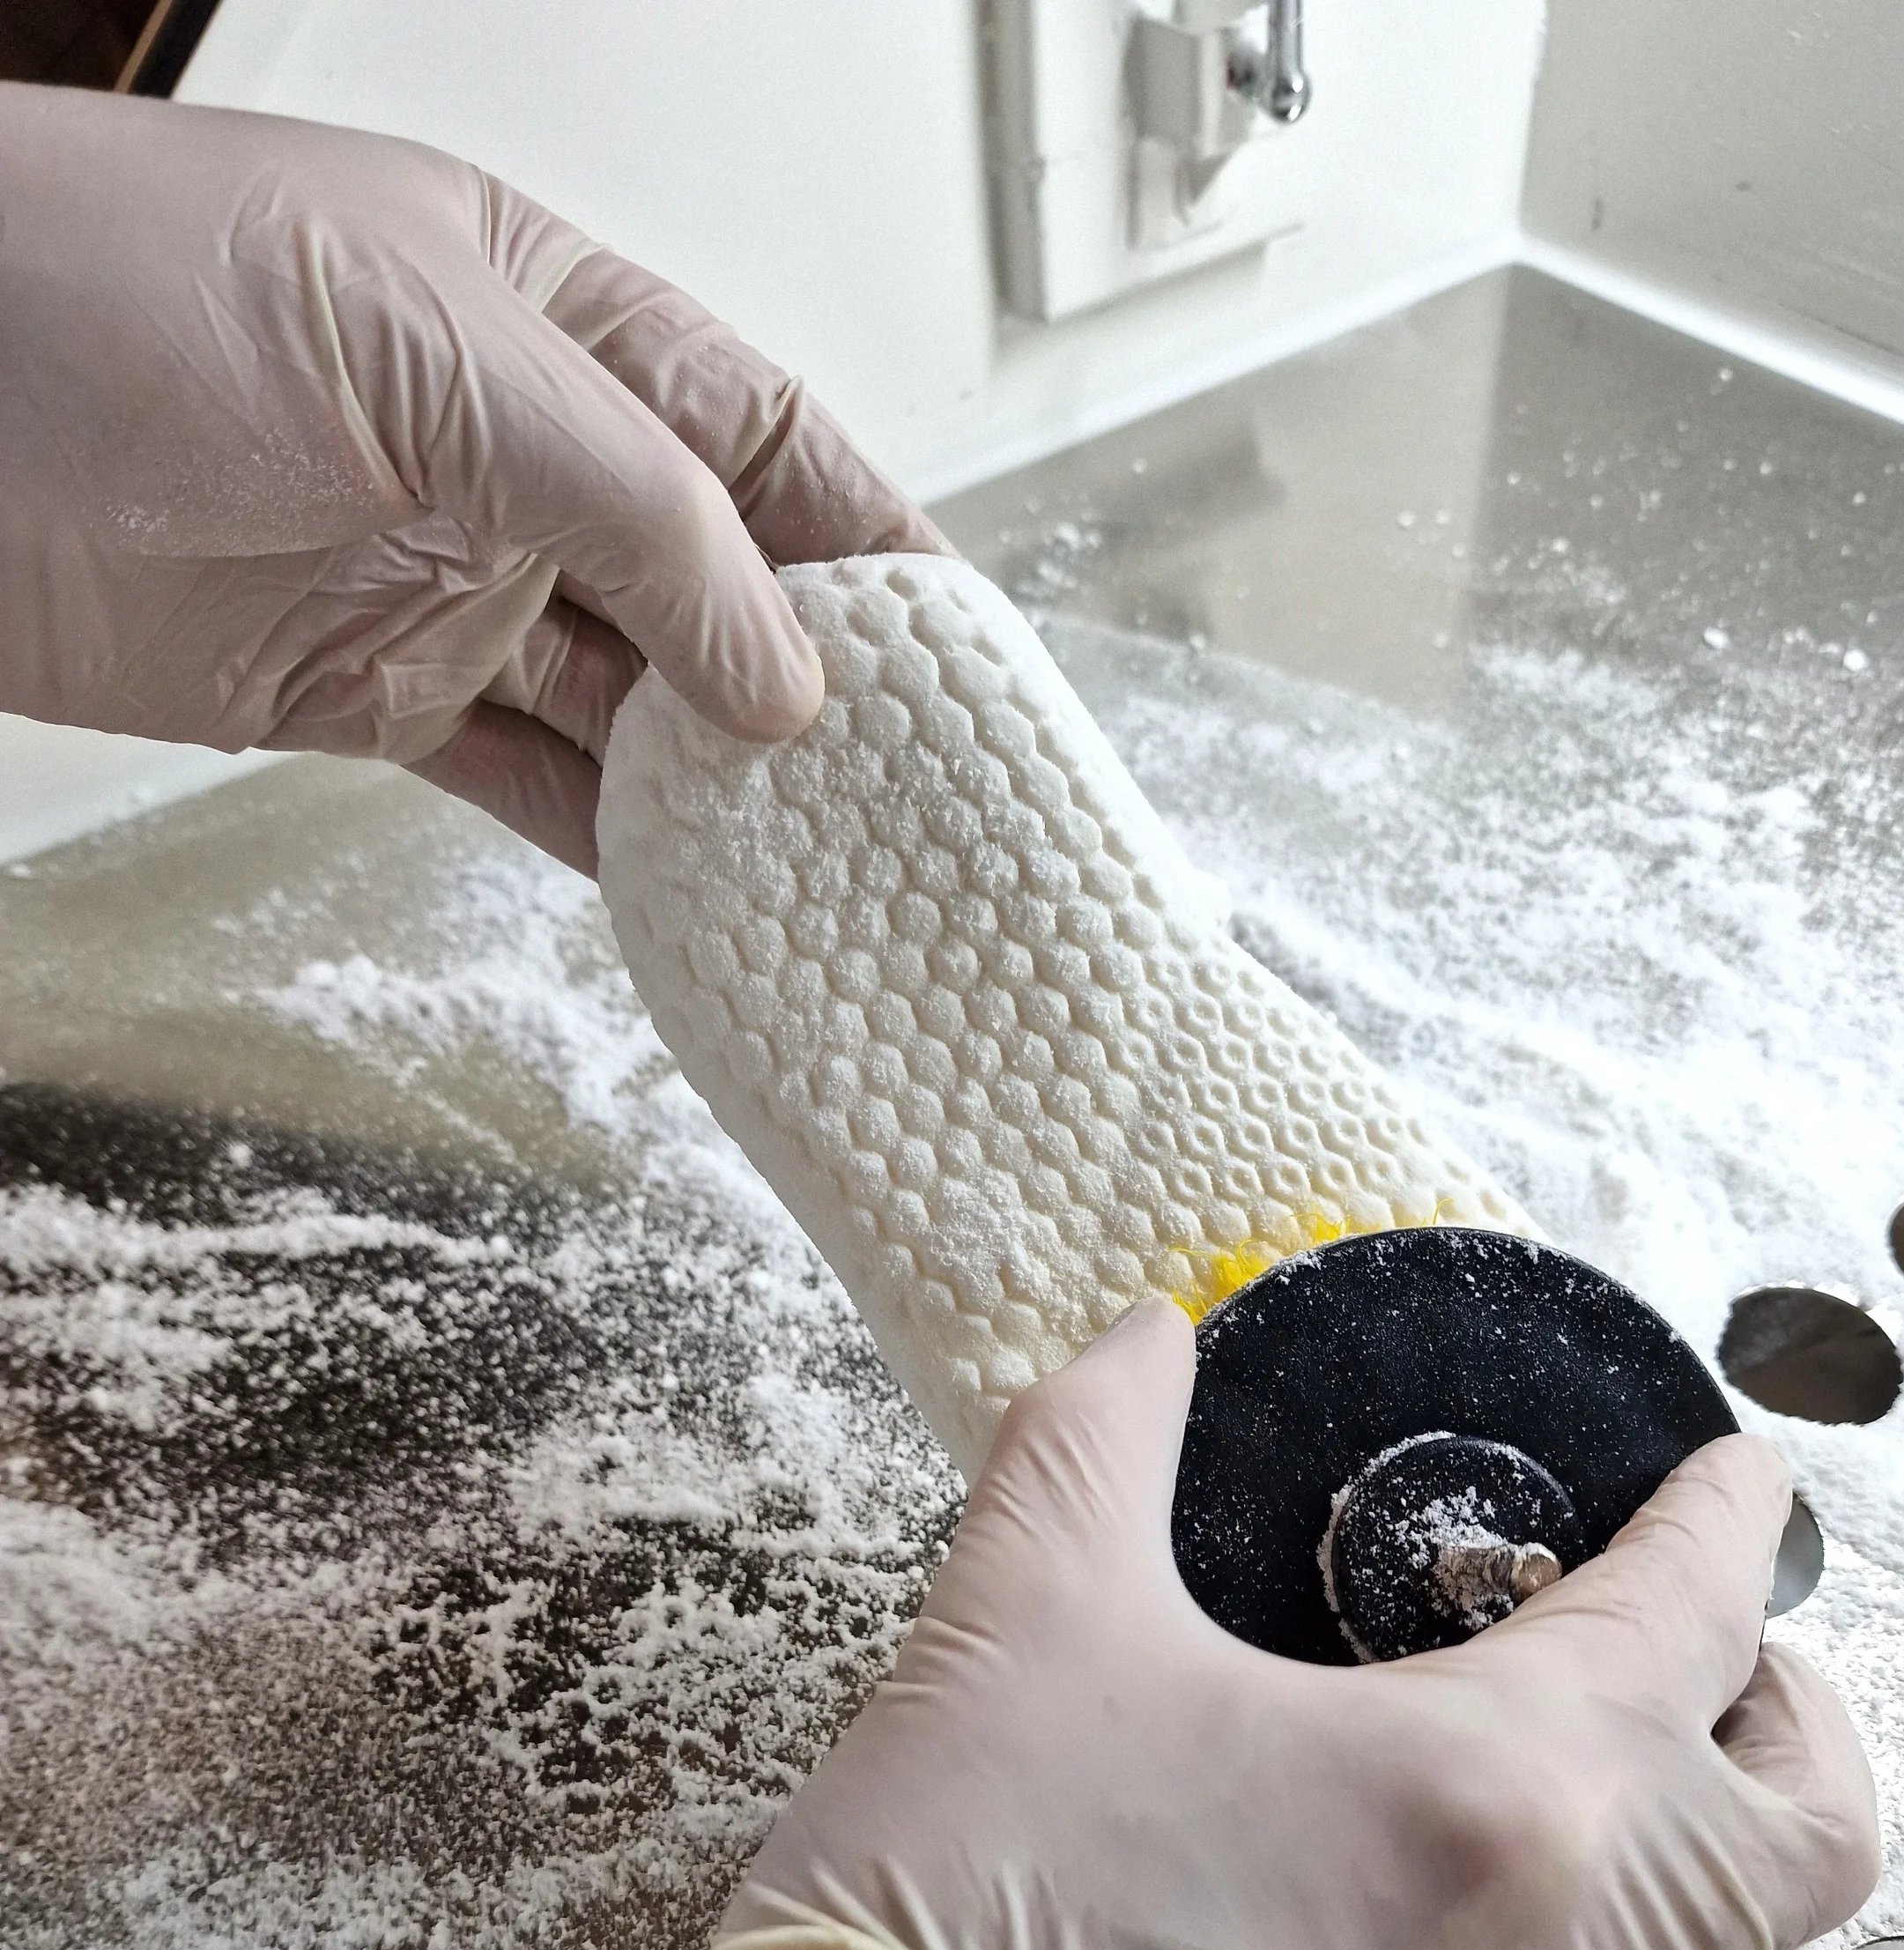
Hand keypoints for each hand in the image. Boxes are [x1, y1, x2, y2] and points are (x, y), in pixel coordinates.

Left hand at [0, 83, 941, 870]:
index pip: (765, 440)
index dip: (877, 547)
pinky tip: (699, 896)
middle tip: (929, 800)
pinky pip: (532, 783)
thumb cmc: (124, 291)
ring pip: (637, 707)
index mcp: (554, 321)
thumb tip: (789, 675)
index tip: (972, 656)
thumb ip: (640, 516)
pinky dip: (615, 847)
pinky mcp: (369, 696)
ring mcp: (448, 581)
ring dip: (731, 793)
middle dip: (825, 691)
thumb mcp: (440, 361)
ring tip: (839, 872)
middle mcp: (516, 457)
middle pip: (720, 589)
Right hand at [632, 1297, 1881, 1949]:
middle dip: (1785, 1717)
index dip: (1732, 1523)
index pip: (1702, 1621)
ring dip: (1729, 1883)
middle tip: (1700, 1653)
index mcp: (1504, 1796)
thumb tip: (1146, 1338)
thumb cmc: (957, 1924)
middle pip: (1812, 1839)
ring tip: (1622, 1806)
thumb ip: (1096, 1447)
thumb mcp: (1017, 1629)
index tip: (1738, 1475)